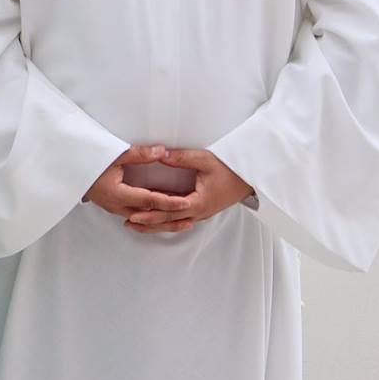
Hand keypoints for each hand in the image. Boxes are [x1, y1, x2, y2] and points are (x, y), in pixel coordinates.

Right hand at [85, 144, 197, 233]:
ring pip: (143, 218)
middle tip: (190, 219)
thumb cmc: (90, 160)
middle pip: (148, 216)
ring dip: (161, 220)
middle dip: (170, 218)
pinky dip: (151, 215)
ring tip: (181, 220)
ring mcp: (114, 208)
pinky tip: (160, 212)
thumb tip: (162, 151)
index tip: (186, 203)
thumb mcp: (115, 155)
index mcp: (118, 194)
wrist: (69, 169)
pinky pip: (136, 215)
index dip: (169, 202)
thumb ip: (140, 154)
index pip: (149, 201)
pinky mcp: (113, 206)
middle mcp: (117, 206)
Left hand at [134, 148, 252, 228]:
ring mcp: (200, 213)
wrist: (249, 178)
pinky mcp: (200, 210)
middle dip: (148, 223)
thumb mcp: (205, 160)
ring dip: (155, 224)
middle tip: (128, 222)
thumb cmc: (230, 169)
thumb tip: (160, 155)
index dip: (151, 212)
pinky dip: (166, 219)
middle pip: (169, 221)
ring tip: (136, 225)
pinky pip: (180, 218)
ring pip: (174, 223)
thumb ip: (181, 158)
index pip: (170, 210)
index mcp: (198, 202)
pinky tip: (155, 218)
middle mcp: (198, 212)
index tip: (134, 212)